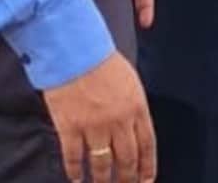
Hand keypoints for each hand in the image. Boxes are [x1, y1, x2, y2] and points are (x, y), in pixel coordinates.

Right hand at [43, 51, 155, 182]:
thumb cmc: (99, 57)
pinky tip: (76, 179)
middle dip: (127, 179)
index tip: (145, 181)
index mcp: (137, 107)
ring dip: (103, 180)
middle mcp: (119, 121)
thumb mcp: (129, 79)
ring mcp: (94, 126)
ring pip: (102, 164)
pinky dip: (75, 171)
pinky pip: (74, 157)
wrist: (72, 47)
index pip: (147, 145)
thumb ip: (133, 105)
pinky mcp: (70, 127)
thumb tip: (134, 127)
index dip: (147, 168)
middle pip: (127, 159)